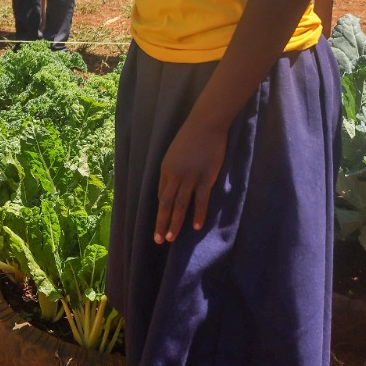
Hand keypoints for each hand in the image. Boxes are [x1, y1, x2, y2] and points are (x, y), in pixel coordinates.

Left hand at [153, 118, 228, 243]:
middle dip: (161, 223)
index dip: (161, 211)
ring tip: (171, 238)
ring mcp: (190, 177)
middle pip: (166, 204)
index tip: (161, 224)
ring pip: (180, 205)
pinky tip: (196, 226)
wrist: (205, 124)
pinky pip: (200, 200)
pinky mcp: (205, 178)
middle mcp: (174, 175)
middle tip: (159, 240)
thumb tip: (174, 186)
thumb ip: (173, 169)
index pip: (161, 195)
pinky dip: (198, 214)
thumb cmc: (191, 136)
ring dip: (175, 223)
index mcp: (165, 169)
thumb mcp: (175, 153)